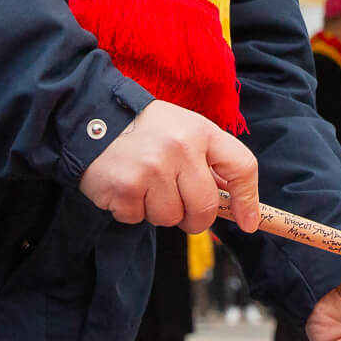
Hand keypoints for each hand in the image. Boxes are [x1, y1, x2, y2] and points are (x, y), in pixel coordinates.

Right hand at [78, 101, 258, 233]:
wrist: (93, 117)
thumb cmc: (146, 130)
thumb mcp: (185, 131)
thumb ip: (209, 162)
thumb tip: (233, 203)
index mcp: (201, 131)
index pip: (241, 167)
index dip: (248, 200)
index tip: (248, 223)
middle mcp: (180, 148)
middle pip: (205, 207)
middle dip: (194, 218)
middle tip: (178, 204)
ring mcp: (152, 168)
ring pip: (171, 218)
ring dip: (158, 211)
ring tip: (145, 185)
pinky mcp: (125, 187)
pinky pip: (139, 219)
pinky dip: (131, 210)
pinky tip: (126, 186)